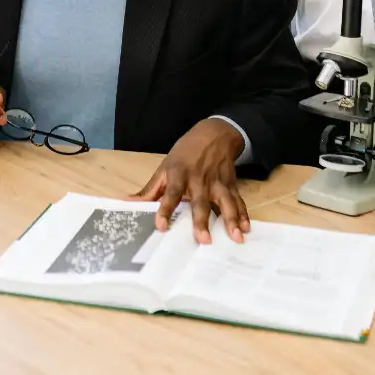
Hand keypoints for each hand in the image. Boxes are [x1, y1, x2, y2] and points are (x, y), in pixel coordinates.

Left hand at [131, 118, 248, 244]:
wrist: (213, 134)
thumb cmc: (184, 154)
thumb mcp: (165, 167)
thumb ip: (150, 189)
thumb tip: (128, 202)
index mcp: (179, 174)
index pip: (170, 194)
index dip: (165, 209)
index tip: (161, 226)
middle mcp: (199, 179)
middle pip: (200, 201)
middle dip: (202, 220)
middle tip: (203, 240)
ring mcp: (217, 182)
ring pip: (225, 201)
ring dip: (231, 219)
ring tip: (236, 237)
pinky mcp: (231, 184)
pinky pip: (238, 201)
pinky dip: (243, 214)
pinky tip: (246, 229)